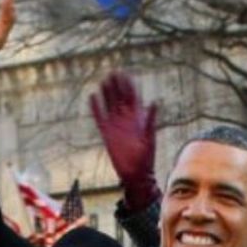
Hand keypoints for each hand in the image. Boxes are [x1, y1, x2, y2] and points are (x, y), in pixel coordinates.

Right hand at [89, 72, 159, 209]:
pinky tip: (92, 97)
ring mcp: (115, 125)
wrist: (136, 173)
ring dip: (106, 93)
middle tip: (112, 72)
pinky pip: (99, 117)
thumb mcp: (150, 137)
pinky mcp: (106, 133)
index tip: (124, 74)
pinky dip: (96, 107)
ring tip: (103, 81)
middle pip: (120, 98)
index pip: (132, 97)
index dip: (128, 85)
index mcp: (138, 118)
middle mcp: (126, 119)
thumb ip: (150, 120)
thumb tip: (154, 103)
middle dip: (116, 86)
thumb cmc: (146, 157)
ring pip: (109, 104)